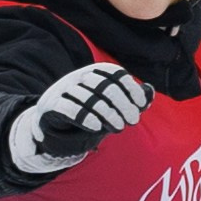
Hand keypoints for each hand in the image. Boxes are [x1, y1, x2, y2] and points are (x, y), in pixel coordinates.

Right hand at [9, 62, 151, 177]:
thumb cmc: (87, 113)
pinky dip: (84, 117)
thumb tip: (150, 92)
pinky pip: (68, 108)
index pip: (114, 73)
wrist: (53, 126)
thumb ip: (130, 100)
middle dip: (122, 103)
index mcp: (93, 72)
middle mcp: (78, 77)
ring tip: (118, 127)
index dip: (130, 87)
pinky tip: (97, 127)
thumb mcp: (110, 106)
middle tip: (133, 120)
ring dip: (107, 113)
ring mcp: (62, 89)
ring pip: (88, 97)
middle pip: (104, 85)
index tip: (141, 104)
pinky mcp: (50, 105)